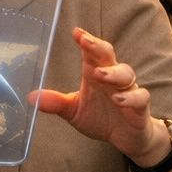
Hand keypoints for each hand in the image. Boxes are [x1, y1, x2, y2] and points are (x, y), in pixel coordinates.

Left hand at [31, 28, 163, 161]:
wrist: (128, 138)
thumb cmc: (101, 118)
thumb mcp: (74, 111)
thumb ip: (56, 103)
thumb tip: (31, 97)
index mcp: (95, 74)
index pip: (91, 53)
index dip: (86, 41)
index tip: (76, 32)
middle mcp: (112, 78)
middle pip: (108, 56)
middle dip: (98, 47)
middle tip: (86, 42)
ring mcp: (128, 90)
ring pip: (125, 74)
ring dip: (113, 73)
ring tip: (99, 74)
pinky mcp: (140, 107)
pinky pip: (140, 97)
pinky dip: (130, 97)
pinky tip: (118, 99)